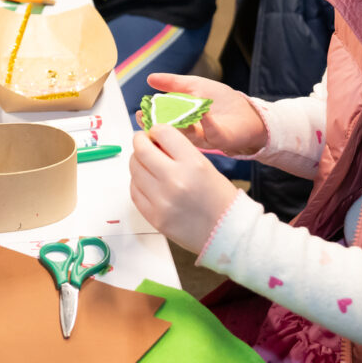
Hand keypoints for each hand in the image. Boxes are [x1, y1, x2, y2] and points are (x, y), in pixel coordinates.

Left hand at [129, 124, 240, 252]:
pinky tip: (145, 181)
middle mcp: (175, 180)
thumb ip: (178, 153)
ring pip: (134, 169)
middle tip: (142, 142)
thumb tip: (154, 141)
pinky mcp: (154, 217)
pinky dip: (137, 182)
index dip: (156, 130)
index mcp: (193, 163)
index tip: (155, 132)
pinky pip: (134, 191)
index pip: (163, 133)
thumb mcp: (205, 166)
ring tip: (146, 164)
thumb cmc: (219, 199)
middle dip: (140, 142)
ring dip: (137, 162)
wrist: (227, 233)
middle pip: (142, 150)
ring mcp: (162, 200)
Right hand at [135, 72, 267, 155]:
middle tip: (147, 118)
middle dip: (156, 125)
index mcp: (181, 121)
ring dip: (177, 123)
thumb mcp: (195, 86)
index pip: (160, 122)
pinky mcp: (220, 139)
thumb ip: (173, 83)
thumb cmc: (223, 101)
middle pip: (169, 132)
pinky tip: (202, 110)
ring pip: (186, 134)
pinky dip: (206, 120)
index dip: (149, 119)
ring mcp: (204, 138)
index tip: (140, 112)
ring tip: (169, 112)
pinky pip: (210, 132)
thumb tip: (149, 78)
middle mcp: (189, 133)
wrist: (249, 114)